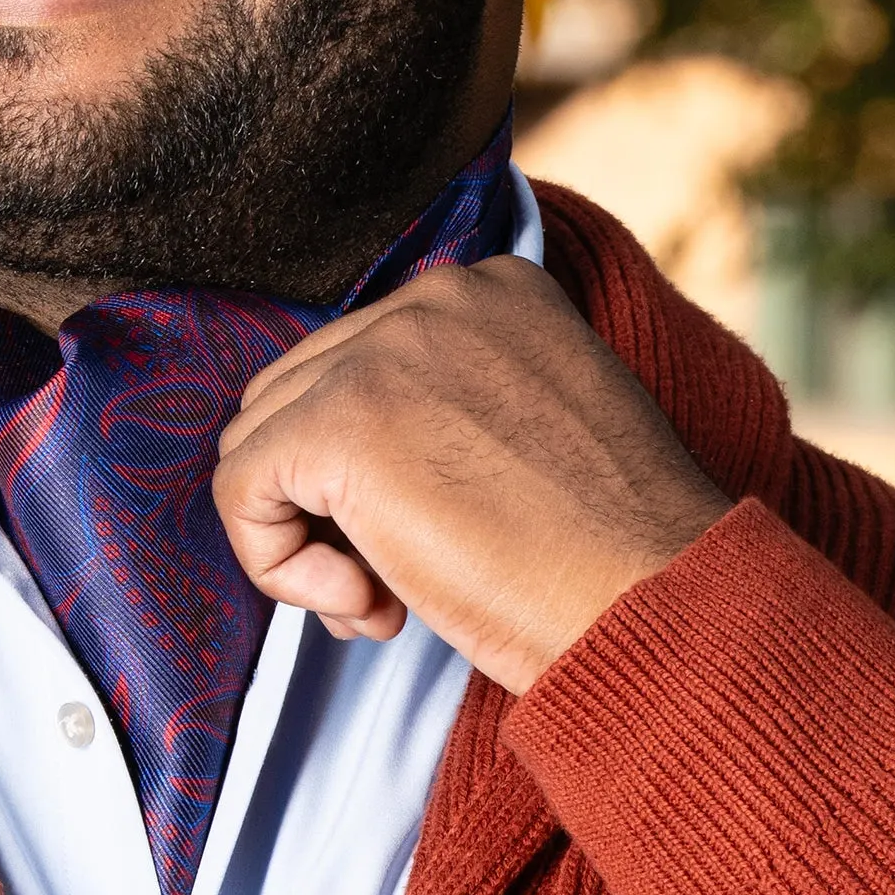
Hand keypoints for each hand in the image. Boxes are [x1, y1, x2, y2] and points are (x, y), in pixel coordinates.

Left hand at [213, 252, 727, 691]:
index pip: (362, 366)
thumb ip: (449, 418)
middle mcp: (437, 299)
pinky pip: (239, 488)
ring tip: (383, 602)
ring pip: (259, 442)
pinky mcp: (340, 422)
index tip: (437, 541)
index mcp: (495, 292)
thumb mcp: (538, 441)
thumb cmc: (610, 557)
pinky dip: (275, 563)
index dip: (369, 474)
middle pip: (298, 397)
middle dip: (327, 506)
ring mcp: (385, 352)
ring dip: (304, 539)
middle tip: (393, 589)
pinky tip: (364, 603)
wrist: (654, 601)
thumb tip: (335, 472)